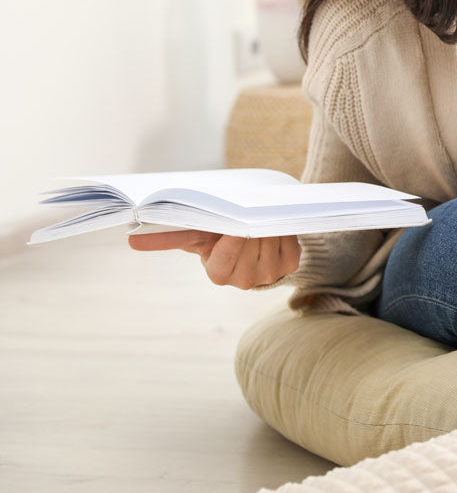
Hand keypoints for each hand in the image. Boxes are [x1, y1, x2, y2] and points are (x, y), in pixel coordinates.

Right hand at [127, 231, 299, 288]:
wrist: (251, 241)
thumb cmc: (217, 236)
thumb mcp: (195, 236)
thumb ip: (168, 238)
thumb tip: (131, 240)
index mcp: (220, 274)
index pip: (224, 262)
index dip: (230, 245)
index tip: (230, 228)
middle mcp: (246, 280)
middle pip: (249, 248)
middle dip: (248, 228)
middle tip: (245, 212)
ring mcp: (270, 274)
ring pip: (269, 243)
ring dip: (265, 225)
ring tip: (257, 215)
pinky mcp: (290, 264)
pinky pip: (288, 242)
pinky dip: (281, 229)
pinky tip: (272, 224)